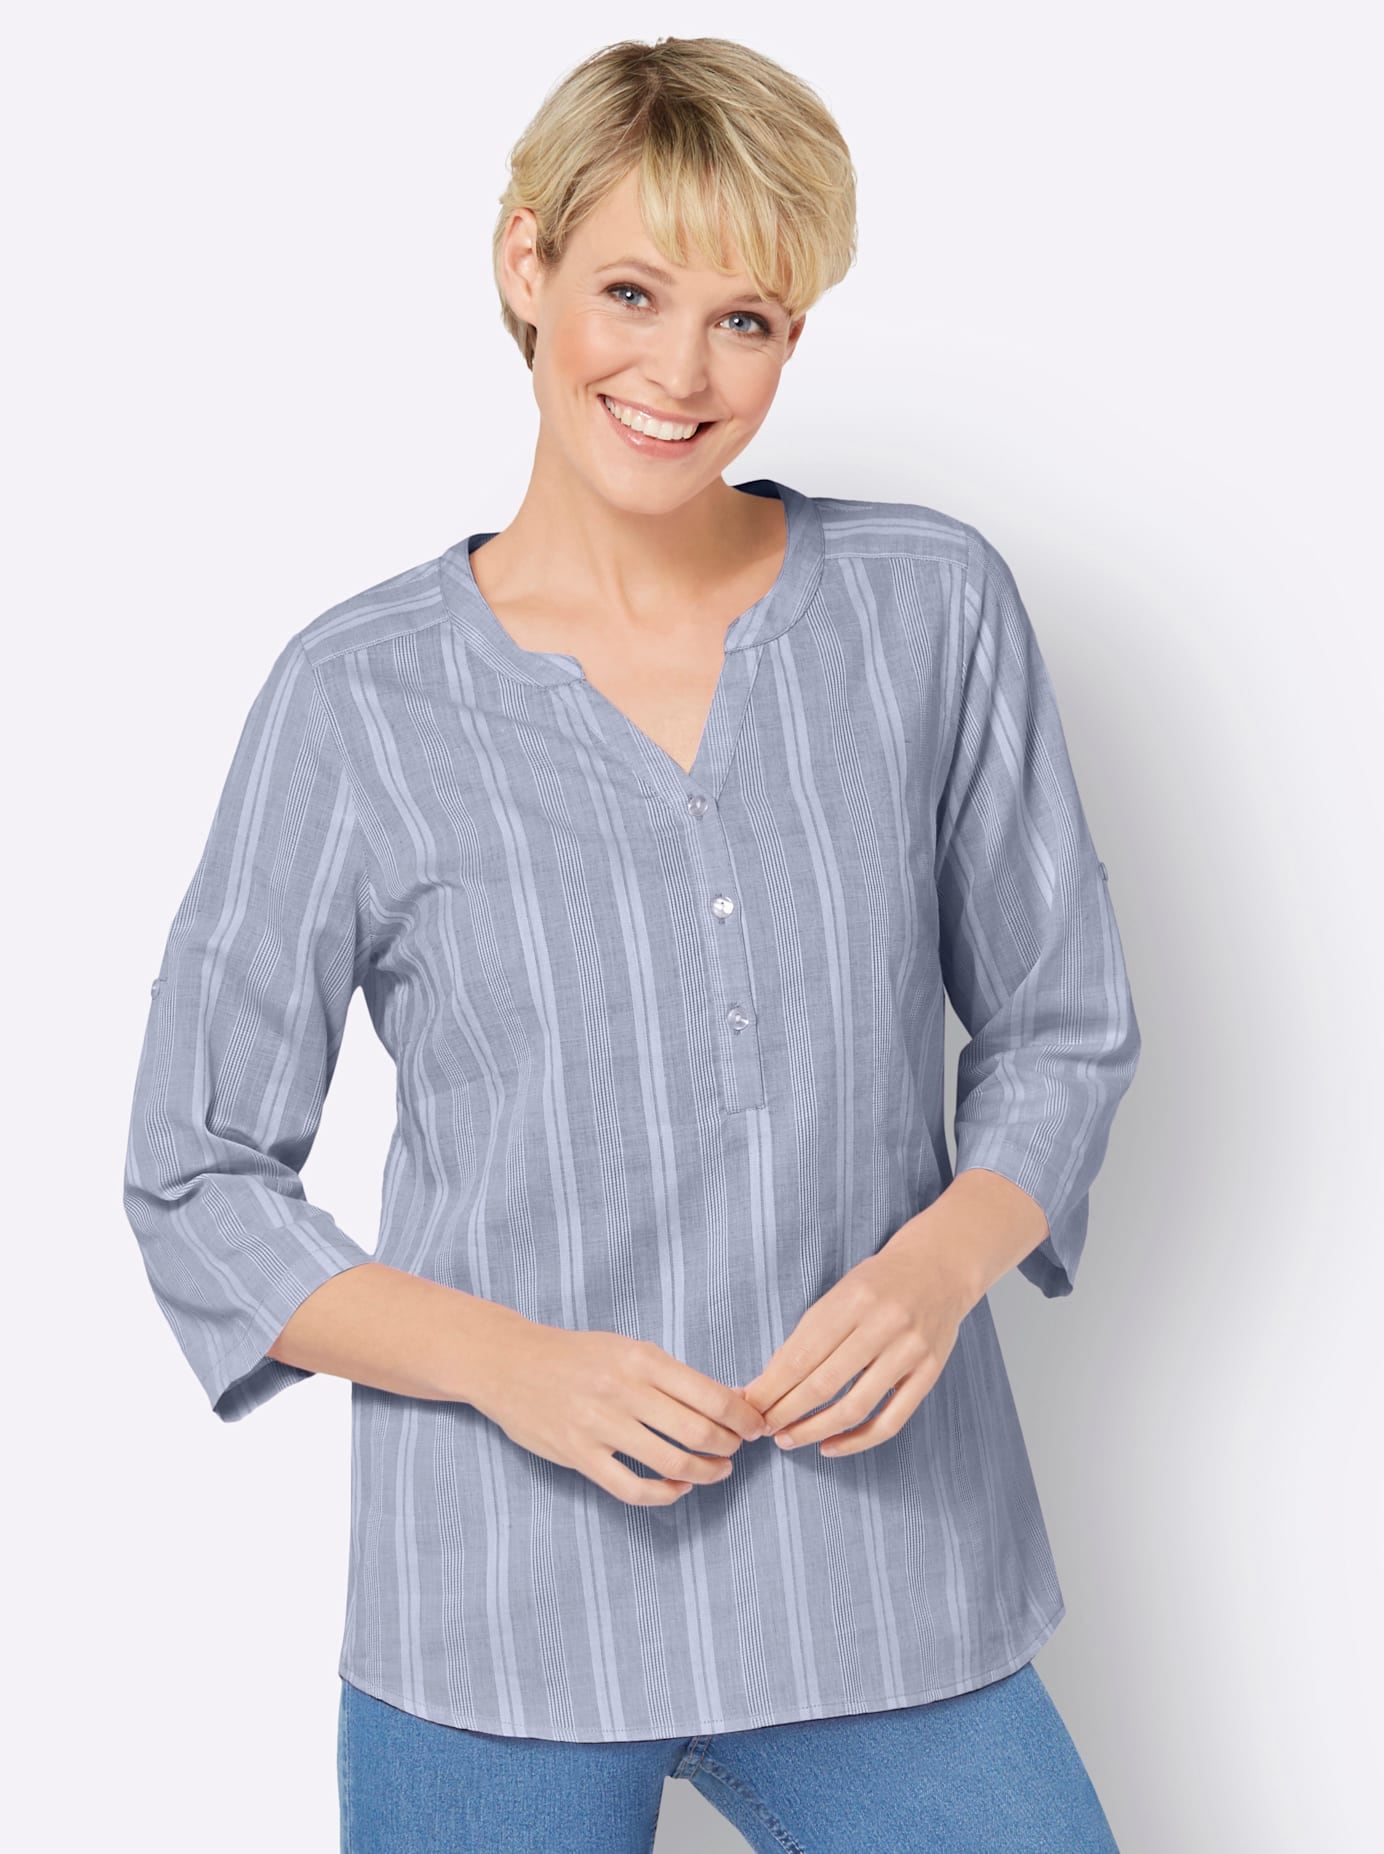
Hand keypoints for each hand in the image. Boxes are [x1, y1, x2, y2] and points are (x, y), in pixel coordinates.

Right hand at [471, 1322, 767, 1505]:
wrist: (510, 1362)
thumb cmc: (577, 1356)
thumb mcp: (626, 1349)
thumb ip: (671, 1376)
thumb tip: (729, 1401)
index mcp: (641, 1359)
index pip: (711, 1395)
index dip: (744, 1417)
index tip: (757, 1426)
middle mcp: (623, 1391)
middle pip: (698, 1432)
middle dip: (730, 1446)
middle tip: (737, 1450)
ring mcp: (599, 1426)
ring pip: (671, 1463)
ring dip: (705, 1473)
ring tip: (717, 1471)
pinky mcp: (579, 1455)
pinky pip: (632, 1488)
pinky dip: (664, 1494)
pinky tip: (677, 1489)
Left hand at [737, 1224, 976, 1458]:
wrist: (939, 1268)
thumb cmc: (878, 1283)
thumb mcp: (839, 1294)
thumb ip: (808, 1336)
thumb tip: (766, 1382)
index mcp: (853, 1300)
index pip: (802, 1355)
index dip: (771, 1388)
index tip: (748, 1407)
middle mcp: (884, 1325)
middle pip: (824, 1383)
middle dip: (785, 1412)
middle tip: (760, 1428)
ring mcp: (910, 1352)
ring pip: (855, 1407)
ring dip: (814, 1430)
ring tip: (787, 1439)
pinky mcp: (929, 1374)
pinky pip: (890, 1422)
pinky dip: (857, 1441)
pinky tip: (830, 1446)